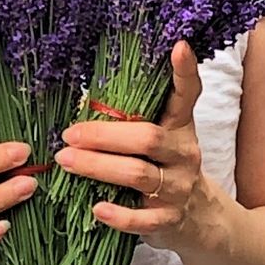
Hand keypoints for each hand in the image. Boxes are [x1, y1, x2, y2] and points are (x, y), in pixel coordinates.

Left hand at [54, 41, 218, 252]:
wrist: (198, 217)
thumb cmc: (163, 166)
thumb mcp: (159, 137)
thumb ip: (132, 120)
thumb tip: (82, 101)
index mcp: (180, 125)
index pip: (187, 93)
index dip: (184, 71)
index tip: (178, 46)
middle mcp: (184, 152)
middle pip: (147, 137)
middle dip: (103, 135)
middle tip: (69, 134)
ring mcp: (179, 187)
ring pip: (138, 174)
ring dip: (97, 167)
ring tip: (66, 161)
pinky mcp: (170, 218)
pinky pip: (142, 218)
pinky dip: (118, 215)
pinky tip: (96, 208)